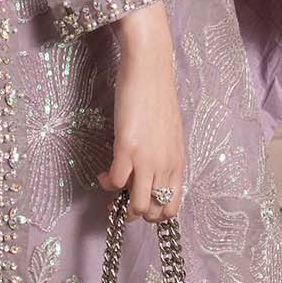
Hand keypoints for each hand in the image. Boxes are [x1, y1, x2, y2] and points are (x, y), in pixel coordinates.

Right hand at [97, 5, 184, 221]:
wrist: (150, 69)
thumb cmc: (158, 97)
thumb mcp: (168, 135)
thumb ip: (162, 158)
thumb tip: (148, 174)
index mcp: (178, 163)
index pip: (172, 207)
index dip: (154, 213)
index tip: (139, 201)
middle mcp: (165, 165)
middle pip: (155, 213)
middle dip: (136, 212)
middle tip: (122, 198)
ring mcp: (147, 158)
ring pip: (138, 206)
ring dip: (120, 203)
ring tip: (112, 184)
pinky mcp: (127, 147)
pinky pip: (116, 181)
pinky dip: (107, 182)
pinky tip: (104, 172)